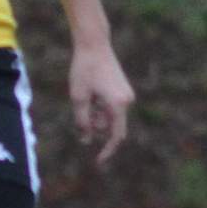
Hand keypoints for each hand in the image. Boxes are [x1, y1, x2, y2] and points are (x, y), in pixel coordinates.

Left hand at [70, 42, 134, 166]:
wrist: (94, 45)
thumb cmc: (84, 70)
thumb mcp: (79, 98)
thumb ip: (82, 121)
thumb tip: (85, 141)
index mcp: (118, 105)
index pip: (116, 136)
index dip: (107, 151)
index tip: (98, 162)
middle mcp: (127, 101)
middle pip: (111, 126)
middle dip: (95, 127)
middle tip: (81, 109)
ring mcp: (127, 95)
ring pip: (110, 117)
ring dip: (96, 116)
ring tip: (84, 96)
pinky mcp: (123, 90)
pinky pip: (112, 108)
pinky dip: (100, 108)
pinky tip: (90, 93)